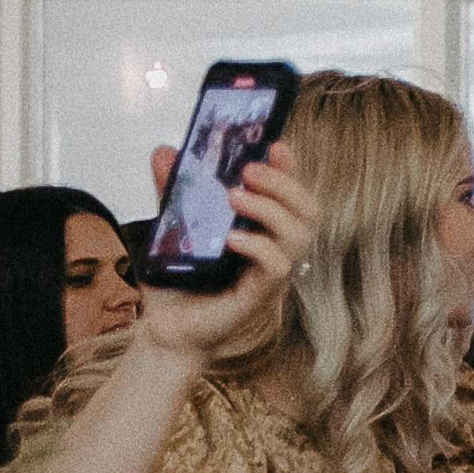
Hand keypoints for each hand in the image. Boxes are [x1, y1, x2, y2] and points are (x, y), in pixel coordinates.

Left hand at [128, 155, 315, 359]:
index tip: (275, 144)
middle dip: (285, 183)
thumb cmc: (177, 281)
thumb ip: (172, 191)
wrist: (166, 328)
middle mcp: (277, 249)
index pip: (292, 193)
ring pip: (301, 234)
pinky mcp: (261, 295)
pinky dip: (258, 246)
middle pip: (309, 210)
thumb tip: (164, 151)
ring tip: (234, 197)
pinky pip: (278, 265)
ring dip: (271, 208)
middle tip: (248, 171)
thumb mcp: (170, 226)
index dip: (291, 168)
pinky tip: (232, 239)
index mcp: (264, 230)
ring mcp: (272, 274)